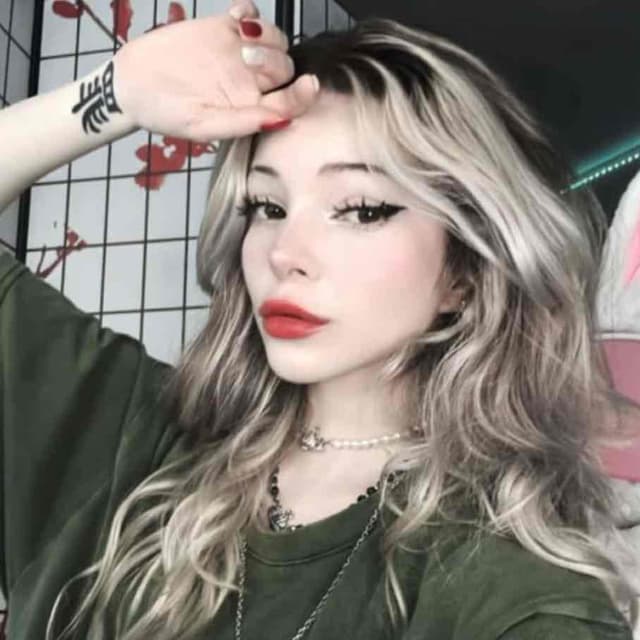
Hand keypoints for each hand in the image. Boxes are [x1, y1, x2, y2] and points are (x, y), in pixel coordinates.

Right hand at [110, 0, 318, 140]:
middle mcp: (251, 82)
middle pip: (284, 67)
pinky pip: (250, 14)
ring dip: (266, 34)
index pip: (289, 102)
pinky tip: (236, 17)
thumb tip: (280, 120)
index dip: (303, 95)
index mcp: (251, 108)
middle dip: (274, 61)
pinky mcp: (223, 29)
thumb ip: (241, 122)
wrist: (132, 84)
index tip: (307, 84)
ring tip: (241, 36)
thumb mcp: (203, 125)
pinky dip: (250, 11)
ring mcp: (239, 54)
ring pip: (274, 39)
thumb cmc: (166, 113)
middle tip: (245, 57)